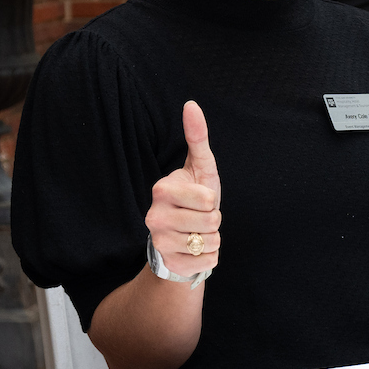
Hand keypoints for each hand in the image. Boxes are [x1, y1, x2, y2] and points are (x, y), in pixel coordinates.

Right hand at [145, 100, 222, 280]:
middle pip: (211, 221)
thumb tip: (191, 104)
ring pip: (211, 242)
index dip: (211, 200)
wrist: (181, 237)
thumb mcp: (199, 167)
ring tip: (197, 233)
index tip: (199, 199)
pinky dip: (210, 257)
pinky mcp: (170, 264)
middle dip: (214, 221)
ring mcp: (159, 242)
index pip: (208, 198)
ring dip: (212, 239)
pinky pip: (210, 262)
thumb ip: (197, 137)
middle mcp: (154, 217)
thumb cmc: (194, 198)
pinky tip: (196, 250)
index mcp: (161, 190)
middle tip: (199, 218)